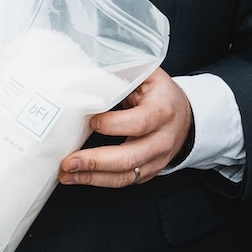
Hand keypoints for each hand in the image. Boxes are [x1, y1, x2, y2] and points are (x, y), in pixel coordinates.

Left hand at [63, 69, 192, 187]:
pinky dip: (98, 181)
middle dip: (95, 161)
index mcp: (163, 110)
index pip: (139, 122)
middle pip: (129, 158)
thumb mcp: (148, 75)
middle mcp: (163, 139)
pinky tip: (77, 177)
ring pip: (125, 175)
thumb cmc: (160, 93)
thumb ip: (124, 71)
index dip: (113, 124)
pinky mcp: (149, 172)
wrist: (185, 117)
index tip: (90, 121)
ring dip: (92, 177)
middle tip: (68, 160)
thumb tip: (88, 70)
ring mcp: (157, 159)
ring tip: (65, 174)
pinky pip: (123, 181)